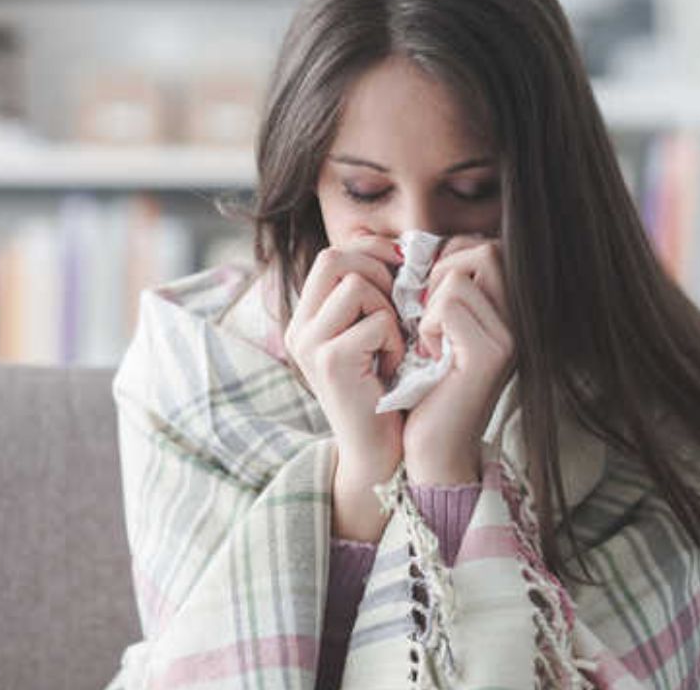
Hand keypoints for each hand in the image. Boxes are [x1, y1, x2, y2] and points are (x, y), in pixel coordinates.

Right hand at [283, 235, 406, 540]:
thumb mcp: (371, 335)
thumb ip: (371, 296)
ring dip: (388, 310)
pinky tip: (392, 367)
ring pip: (358, 285)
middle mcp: (299, 328)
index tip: (400, 272)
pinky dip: (395, 341)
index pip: (332, 255)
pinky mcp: (330, 361)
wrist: (377, 452)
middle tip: (397, 308)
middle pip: (336, 258)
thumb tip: (396, 248)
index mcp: (306, 318)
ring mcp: (310, 344)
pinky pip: (377, 321)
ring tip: (391, 344)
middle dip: (379, 273)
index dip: (371, 253)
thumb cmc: (384, 391)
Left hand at [402, 234, 515, 485]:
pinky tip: (431, 356)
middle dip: (439, 273)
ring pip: (459, 274)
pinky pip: (448, 303)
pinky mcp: (492, 353)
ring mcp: (511, 335)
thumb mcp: (433, 327)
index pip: (483, 246)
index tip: (427, 301)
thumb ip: (439, 287)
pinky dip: (427, 326)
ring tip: (430, 341)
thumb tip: (417, 244)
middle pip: (482, 249)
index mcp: (508, 309)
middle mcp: (520, 319)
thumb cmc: (423, 386)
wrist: (431, 448)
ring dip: (430, 305)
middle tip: (425, 317)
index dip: (446, 260)